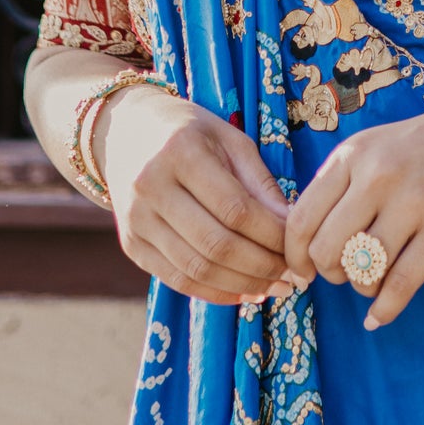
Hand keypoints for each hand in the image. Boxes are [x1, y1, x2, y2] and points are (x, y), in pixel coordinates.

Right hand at [99, 89, 291, 305]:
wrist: (125, 132)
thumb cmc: (190, 133)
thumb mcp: (230, 140)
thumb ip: (260, 183)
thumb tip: (292, 227)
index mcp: (181, 152)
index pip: (236, 209)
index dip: (272, 236)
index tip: (298, 247)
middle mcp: (151, 187)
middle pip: (216, 244)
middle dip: (262, 266)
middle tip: (293, 275)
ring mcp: (136, 220)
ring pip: (196, 269)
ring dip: (243, 285)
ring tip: (275, 287)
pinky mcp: (131, 245)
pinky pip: (177, 280)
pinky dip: (215, 292)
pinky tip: (245, 291)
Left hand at [284, 95, 423, 329]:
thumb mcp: (378, 144)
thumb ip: (343, 181)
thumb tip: (308, 235)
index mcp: (353, 155)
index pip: (301, 218)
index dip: (294, 255)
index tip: (302, 270)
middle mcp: (377, 177)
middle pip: (326, 251)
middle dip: (330, 273)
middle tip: (345, 272)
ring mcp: (413, 203)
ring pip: (362, 271)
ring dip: (362, 288)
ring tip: (373, 281)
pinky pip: (401, 284)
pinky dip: (384, 309)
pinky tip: (379, 316)